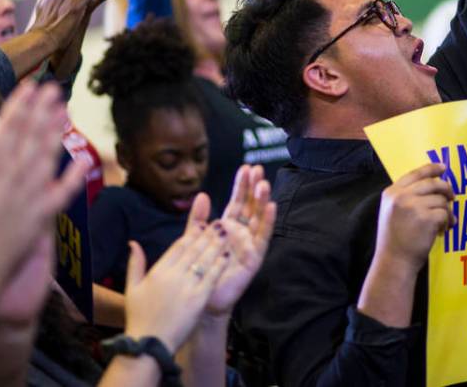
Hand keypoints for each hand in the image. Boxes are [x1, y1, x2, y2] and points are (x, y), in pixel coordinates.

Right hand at [0, 82, 87, 289]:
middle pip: (32, 137)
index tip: (30, 86)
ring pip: (48, 157)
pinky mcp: (44, 215)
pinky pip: (64, 192)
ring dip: (57, 132)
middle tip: (55, 89)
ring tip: (65, 111)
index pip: (9, 128)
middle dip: (43, 110)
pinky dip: (74, 175)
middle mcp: (15, 178)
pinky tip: (83, 157)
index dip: (21, 105)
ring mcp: (32, 196)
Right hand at [124, 195, 230, 349]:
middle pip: (194, 249)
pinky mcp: (198, 299)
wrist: (149, 344)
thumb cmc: (140, 317)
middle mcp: (173, 275)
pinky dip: (220, 265)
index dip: (192, 234)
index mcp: (158, 270)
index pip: (178, 246)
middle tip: (219, 223)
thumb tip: (133, 243)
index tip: (202, 224)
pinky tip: (227, 255)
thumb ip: (135, 263)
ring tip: (226, 233)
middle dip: (208, 234)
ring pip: (204, 260)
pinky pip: (211, 277)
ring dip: (216, 245)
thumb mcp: (132, 288)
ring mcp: (187, 286)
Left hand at [200, 164, 276, 315]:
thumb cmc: (200, 270)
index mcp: (228, 226)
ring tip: (264, 184)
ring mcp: (250, 244)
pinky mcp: (254, 257)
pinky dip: (268, 221)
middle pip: (251, 206)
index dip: (242, 185)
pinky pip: (263, 237)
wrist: (202, 299)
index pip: (237, 201)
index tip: (246, 167)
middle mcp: (242, 233)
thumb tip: (201, 194)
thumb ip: (197, 218)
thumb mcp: (194, 239)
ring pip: (259, 218)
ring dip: (262, 200)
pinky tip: (272, 206)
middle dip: (254, 187)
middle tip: (258, 169)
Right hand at [374, 164, 454, 271]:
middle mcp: (401, 197)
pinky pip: (445, 213)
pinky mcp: (426, 218)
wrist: (394, 261)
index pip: (415, 174)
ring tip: (445, 222)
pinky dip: (448, 221)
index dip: (431, 168)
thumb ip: (405, 197)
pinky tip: (443, 230)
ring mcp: (413, 207)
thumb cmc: (394, 240)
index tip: (443, 167)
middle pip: (432, 183)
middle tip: (453, 196)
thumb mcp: (391, 212)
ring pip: (441, 200)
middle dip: (446, 189)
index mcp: (391, 193)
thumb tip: (432, 185)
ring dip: (447, 211)